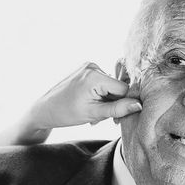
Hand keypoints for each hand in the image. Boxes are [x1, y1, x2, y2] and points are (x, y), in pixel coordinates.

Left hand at [26, 62, 141, 129]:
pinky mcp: (86, 70)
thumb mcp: (94, 113)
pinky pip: (102, 83)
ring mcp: (89, 67)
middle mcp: (93, 67)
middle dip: (113, 103)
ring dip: (106, 100)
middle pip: (117, 87)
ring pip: (111, 87)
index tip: (116, 118)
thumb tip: (139, 105)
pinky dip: (100, 95)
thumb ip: (118, 109)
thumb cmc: (66, 113)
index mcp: (95, 76)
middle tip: (100, 117)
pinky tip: (90, 103)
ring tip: (93, 111)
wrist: (45, 109)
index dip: (123, 104)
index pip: (124, 89)